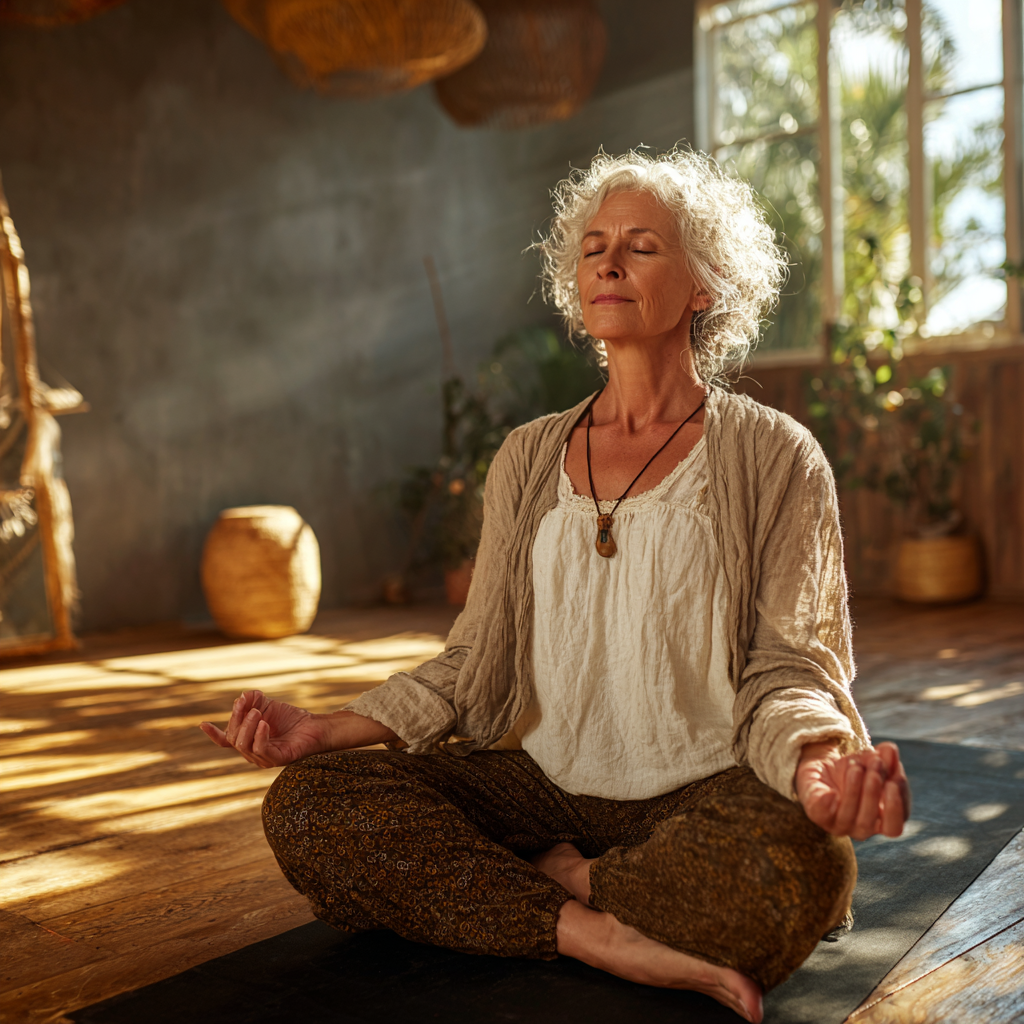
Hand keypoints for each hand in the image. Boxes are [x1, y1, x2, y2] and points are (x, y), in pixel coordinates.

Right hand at [200, 689, 331, 767]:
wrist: (314, 726)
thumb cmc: (291, 718)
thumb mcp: (267, 704)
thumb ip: (252, 700)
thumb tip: (241, 696)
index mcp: (248, 740)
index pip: (226, 741)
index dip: (214, 734)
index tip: (202, 724)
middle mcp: (252, 752)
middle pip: (233, 738)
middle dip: (237, 719)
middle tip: (250, 705)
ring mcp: (263, 758)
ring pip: (243, 745)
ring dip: (248, 725)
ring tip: (258, 712)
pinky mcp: (277, 760)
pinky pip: (261, 750)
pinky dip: (260, 735)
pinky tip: (265, 723)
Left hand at [796, 740, 910, 839]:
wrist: (823, 765)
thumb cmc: (854, 769)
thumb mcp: (871, 760)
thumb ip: (885, 758)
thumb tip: (891, 750)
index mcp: (880, 821)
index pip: (893, 827)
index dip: (896, 807)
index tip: (894, 781)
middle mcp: (860, 828)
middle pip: (870, 820)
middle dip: (873, 791)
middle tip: (875, 763)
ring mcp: (837, 823)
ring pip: (848, 816)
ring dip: (854, 790)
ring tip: (855, 766)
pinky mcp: (817, 813)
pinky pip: (821, 812)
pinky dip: (826, 803)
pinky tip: (831, 792)